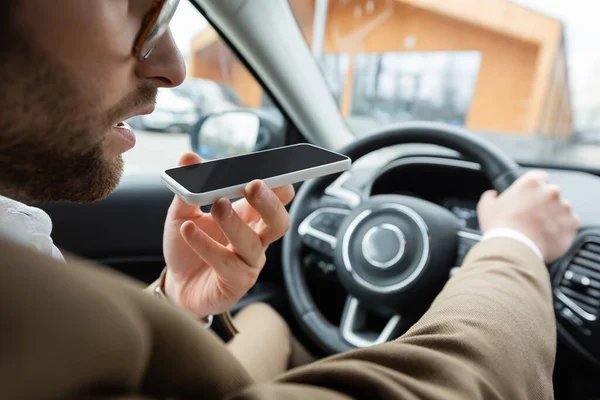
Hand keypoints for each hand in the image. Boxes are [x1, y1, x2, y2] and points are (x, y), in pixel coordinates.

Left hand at [162, 153, 294, 317]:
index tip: (272, 169)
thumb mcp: (183, 212)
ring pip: (252, 243)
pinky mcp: (235, 284)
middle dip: (269, 202)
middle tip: (253, 185)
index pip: (277, 199)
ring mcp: (248, 263)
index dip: (280, 185)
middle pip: (278, 221)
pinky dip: (206, 245)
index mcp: (250, 217)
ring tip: (217, 205)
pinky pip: (225, 263)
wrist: (177, 285)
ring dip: (235, 222)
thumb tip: (188, 158)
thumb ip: (188, 187)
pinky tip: (187, 229)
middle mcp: (256, 240)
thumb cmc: (188, 247)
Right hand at [477, 170, 579, 263]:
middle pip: (550, 192)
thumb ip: (491, 196)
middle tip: (530, 215)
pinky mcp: (572, 224)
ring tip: (538, 228)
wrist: (515, 249)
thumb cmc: (501, 227)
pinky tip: (547, 235)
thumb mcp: (486, 206)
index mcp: (531, 183)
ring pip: (561, 208)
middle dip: (543, 202)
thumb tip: (493, 195)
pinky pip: (569, 223)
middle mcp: (550, 192)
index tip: (529, 195)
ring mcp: (563, 208)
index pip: (539, 176)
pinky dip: (561, 228)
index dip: (533, 186)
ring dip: (553, 215)